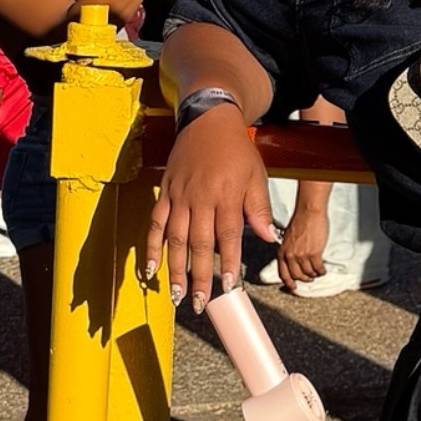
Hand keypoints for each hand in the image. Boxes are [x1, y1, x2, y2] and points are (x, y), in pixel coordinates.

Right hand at [145, 106, 275, 310]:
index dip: (229, 262)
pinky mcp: (166, 192)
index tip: (229, 286)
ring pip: (176, 238)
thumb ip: (260, 209)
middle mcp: (200, 198)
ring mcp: (180, 196)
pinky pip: (156, 223)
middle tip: (199, 302)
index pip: (228, 236)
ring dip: (175, 268)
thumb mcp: (256, 176)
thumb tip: (269, 237)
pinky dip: (152, 246)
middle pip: (199, 244)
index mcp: (226, 195)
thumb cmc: (237, 150)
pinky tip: (151, 268)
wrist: (209, 118)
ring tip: (176, 294)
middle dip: (199, 276)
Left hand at [276, 188, 331, 289]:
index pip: (283, 273)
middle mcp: (290, 255)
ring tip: (317, 272)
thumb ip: (290, 250)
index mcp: (282, 251)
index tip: (293, 287)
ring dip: (314, 275)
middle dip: (304, 279)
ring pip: (309, 273)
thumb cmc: (301, 221)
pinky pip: (318, 269)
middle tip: (310, 279)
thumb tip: (295, 261)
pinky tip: (323, 270)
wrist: (309, 212)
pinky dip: (321, 271)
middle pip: (297, 275)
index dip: (289, 282)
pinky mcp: (314, 254)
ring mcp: (302, 256)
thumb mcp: (288, 238)